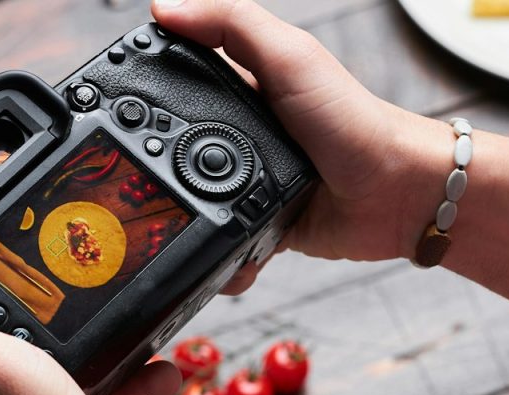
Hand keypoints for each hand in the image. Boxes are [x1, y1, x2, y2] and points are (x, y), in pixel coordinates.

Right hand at [153, 0, 446, 291]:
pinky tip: (214, 254)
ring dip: (181, 219)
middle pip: (175, 147)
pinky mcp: (261, 226)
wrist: (395, 193)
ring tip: (167, 225)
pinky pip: (223, 244)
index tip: (113, 102)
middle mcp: (244, 136)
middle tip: (128, 180)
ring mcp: (250, 184)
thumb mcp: (289, 56)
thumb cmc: (354, 119)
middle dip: (152, 169)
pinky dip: (216, 255)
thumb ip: (230, 24)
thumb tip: (163, 7)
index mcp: (246, 87)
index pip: (182, 77)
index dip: (147, 87)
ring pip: (194, 203)